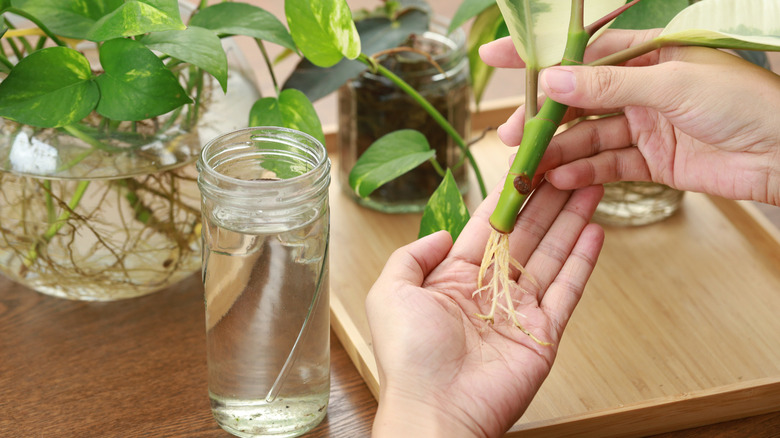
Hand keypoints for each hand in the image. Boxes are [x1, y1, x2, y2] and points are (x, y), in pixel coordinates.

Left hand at [366, 182, 604, 436]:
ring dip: (570, 219)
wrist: (437, 409)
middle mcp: (489, 289)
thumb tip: (444, 233)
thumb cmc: (408, 355)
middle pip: (526, 234)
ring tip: (590, 183)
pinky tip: (594, 229)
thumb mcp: (391, 291)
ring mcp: (520, 310)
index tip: (525, 165)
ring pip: (551, 254)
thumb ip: (412, 255)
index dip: (507, 196)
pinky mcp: (545, 332)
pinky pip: (568, 289)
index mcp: (454, 277)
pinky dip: (583, 259)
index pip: (488, 226)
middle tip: (567, 164)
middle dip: (547, 199)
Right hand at [480, 29, 779, 205]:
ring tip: (530, 166)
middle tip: (510, 134)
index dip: (539, 56)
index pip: (582, 52)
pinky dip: (586, 174)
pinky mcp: (653, 161)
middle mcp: (642, 88)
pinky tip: (562, 180)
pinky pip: (609, 165)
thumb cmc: (743, 103)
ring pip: (590, 137)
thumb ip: (609, 85)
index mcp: (648, 55)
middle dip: (543, 118)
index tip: (498, 57)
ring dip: (560, 151)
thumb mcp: (671, 85)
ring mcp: (646, 125)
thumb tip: (553, 79)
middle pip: (579, 101)